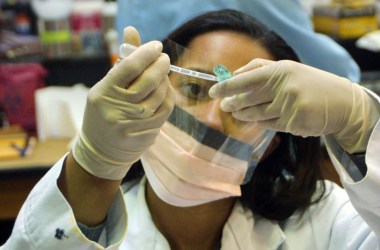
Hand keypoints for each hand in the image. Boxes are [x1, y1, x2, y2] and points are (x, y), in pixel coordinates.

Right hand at [72, 26, 174, 179]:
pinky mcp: (145, 134)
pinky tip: (165, 91)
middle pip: (148, 81)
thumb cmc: (103, 112)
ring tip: (163, 75)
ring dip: (166, 81)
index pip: (128, 67)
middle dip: (161, 65)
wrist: (101, 150)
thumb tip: (132, 31)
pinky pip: (165, 110)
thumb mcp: (106, 87)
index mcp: (103, 93)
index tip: (156, 46)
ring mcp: (132, 124)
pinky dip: (169, 97)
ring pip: (160, 96)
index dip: (145, 53)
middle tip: (164, 58)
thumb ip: (122, 62)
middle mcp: (117, 109)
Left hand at [209, 59, 377, 152]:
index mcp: (280, 70)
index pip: (246, 79)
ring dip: (244, 114)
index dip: (227, 86)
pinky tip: (262, 118)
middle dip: (232, 104)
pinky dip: (263, 122)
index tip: (213, 91)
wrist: (341, 102)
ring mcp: (290, 106)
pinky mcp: (294, 123)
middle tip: (224, 106)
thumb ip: (258, 69)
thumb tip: (232, 75)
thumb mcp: (286, 69)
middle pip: (248, 99)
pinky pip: (270, 124)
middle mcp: (284, 87)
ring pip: (256, 114)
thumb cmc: (308, 83)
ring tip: (237, 113)